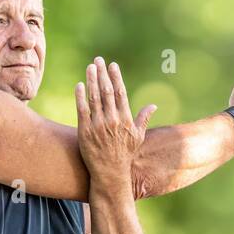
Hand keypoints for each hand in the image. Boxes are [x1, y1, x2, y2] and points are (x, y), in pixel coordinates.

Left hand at [75, 57, 155, 190]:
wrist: (110, 173)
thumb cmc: (125, 154)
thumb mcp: (138, 137)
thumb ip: (143, 119)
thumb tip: (153, 105)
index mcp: (126, 120)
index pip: (121, 93)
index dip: (116, 77)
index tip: (112, 65)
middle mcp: (112, 121)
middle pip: (107, 91)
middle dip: (102, 74)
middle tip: (98, 60)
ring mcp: (98, 126)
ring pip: (94, 97)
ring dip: (91, 80)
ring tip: (90, 67)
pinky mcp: (85, 131)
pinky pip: (82, 110)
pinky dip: (80, 96)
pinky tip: (80, 85)